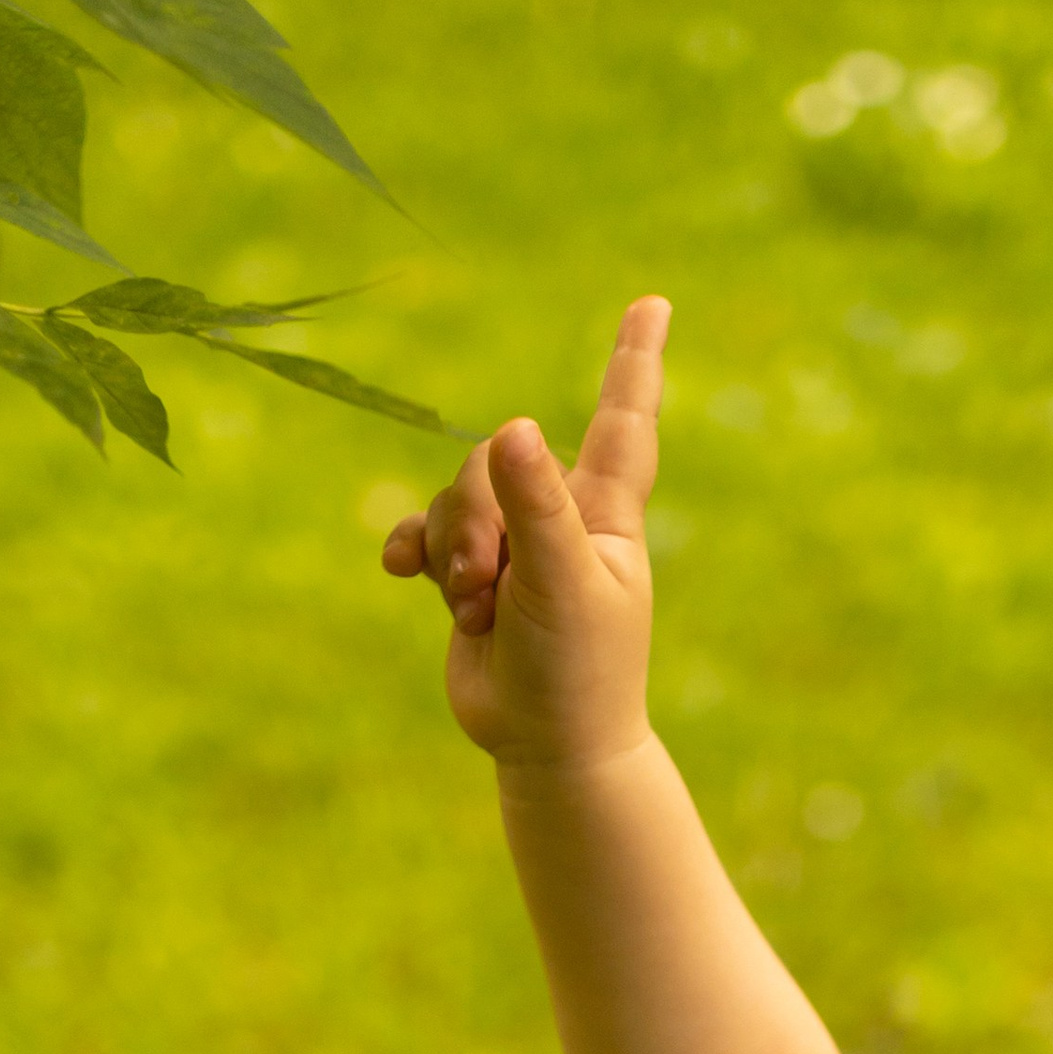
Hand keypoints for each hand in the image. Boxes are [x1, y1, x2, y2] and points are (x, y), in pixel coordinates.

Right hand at [381, 295, 669, 773]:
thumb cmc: (579, 672)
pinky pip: (424, 533)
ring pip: (455, 497)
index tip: (655, 304)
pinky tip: (397, 571)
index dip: (634, 362)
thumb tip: (511, 426)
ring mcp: (513, 547)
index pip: (623, 422)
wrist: (550, 749)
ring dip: (450, 551)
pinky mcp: (470, 578)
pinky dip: (411, 549)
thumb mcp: (561, 585)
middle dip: (474, 519)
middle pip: (494, 463)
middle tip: (484, 589)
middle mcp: (561, 517)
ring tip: (473, 613)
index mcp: (606, 513)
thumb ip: (536, 507)